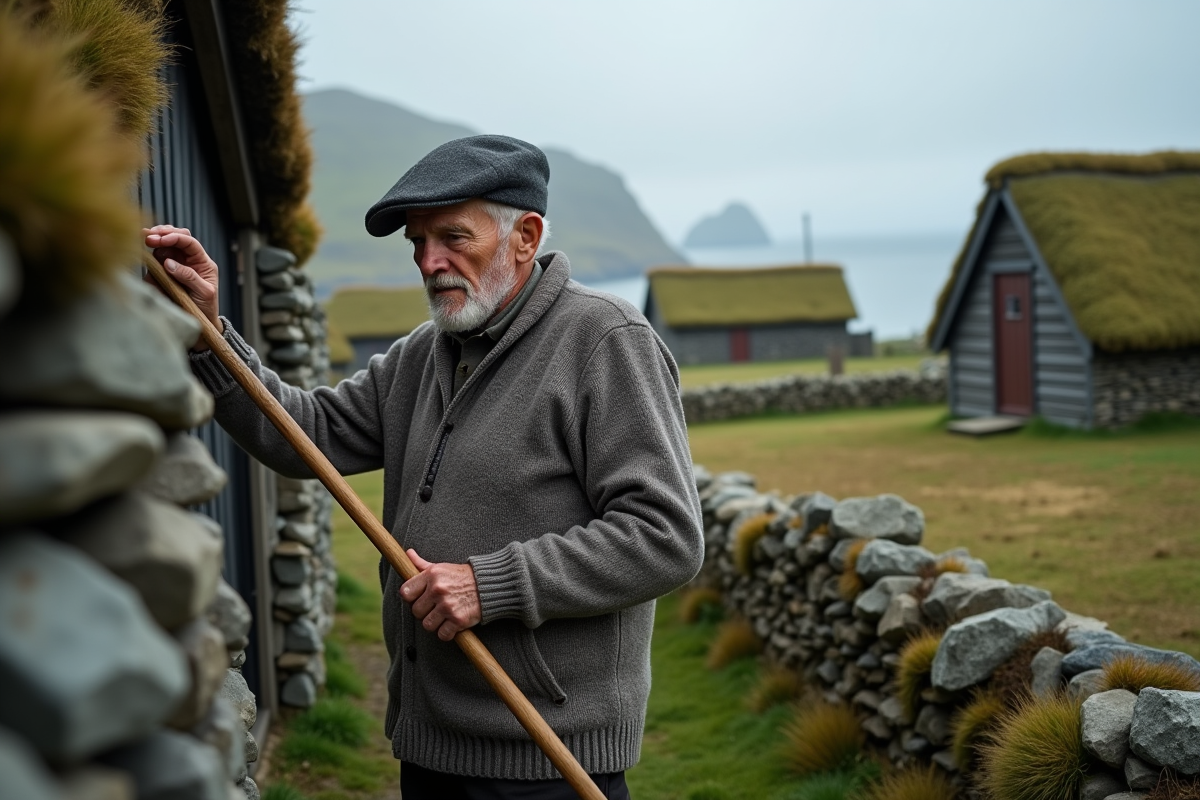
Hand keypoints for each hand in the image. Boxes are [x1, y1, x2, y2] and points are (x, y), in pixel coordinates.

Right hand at [143, 225, 221, 350]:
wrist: (199, 322)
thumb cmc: (206, 307)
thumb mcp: (205, 292)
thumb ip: (190, 277)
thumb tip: (169, 263)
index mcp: (202, 262)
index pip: (189, 242)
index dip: (175, 237)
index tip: (162, 239)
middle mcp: (188, 259)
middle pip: (176, 236)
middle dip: (163, 233)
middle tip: (149, 236)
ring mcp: (174, 264)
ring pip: (163, 244)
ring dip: (154, 238)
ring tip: (145, 239)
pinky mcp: (161, 272)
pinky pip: (154, 258)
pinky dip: (148, 252)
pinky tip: (142, 249)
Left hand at [400, 548, 481, 640]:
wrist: (489, 585)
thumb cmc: (463, 577)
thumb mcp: (442, 567)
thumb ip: (422, 564)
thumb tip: (409, 554)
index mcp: (431, 575)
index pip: (405, 593)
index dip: (411, 598)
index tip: (419, 599)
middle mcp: (438, 590)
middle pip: (416, 611)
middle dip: (424, 612)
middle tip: (435, 608)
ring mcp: (447, 606)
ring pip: (427, 625)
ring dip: (435, 624)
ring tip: (443, 617)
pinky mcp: (458, 620)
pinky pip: (442, 635)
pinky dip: (447, 633)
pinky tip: (452, 625)